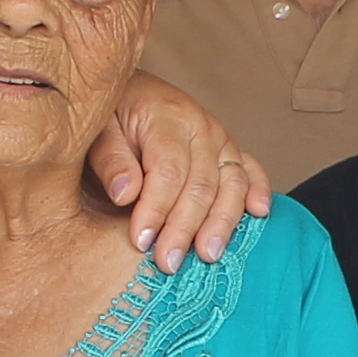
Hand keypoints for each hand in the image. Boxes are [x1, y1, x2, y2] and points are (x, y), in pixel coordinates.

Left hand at [94, 74, 270, 270]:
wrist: (128, 94)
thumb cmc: (111, 117)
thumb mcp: (98, 132)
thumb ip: (111, 161)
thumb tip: (125, 195)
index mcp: (167, 117)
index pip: (168, 171)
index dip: (156, 209)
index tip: (141, 241)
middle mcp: (201, 127)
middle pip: (201, 184)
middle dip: (185, 227)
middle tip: (169, 262)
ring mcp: (220, 139)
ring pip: (231, 183)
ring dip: (222, 222)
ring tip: (209, 254)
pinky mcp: (230, 150)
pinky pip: (251, 171)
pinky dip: (259, 191)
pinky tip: (259, 214)